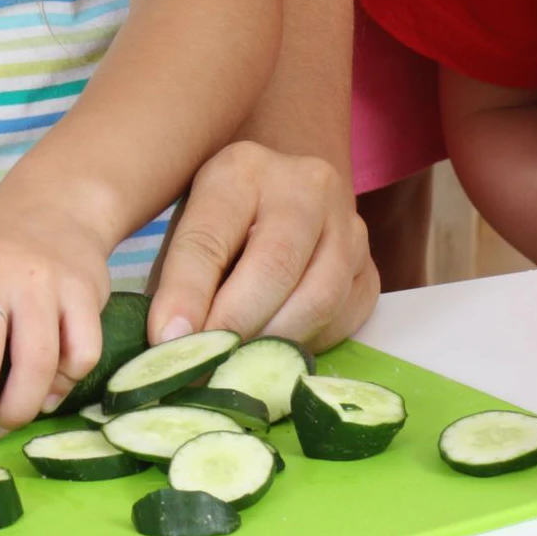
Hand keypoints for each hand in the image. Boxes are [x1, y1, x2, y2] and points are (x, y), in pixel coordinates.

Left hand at [147, 142, 378, 349]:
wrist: (287, 198)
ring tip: (236, 366)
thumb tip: (170, 344)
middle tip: (205, 366)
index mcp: (243, 169)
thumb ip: (178, 278)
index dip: (186, 294)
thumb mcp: (189, 228)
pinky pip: (345, 317)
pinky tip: (275, 351)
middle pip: (275, 266)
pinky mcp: (370, 266)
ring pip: (319, 298)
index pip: (210, 237)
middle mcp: (306, 186)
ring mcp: (349, 224)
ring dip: (273, 342)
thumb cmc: (224, 221)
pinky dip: (307, 344)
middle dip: (236, 325)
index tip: (166, 340)